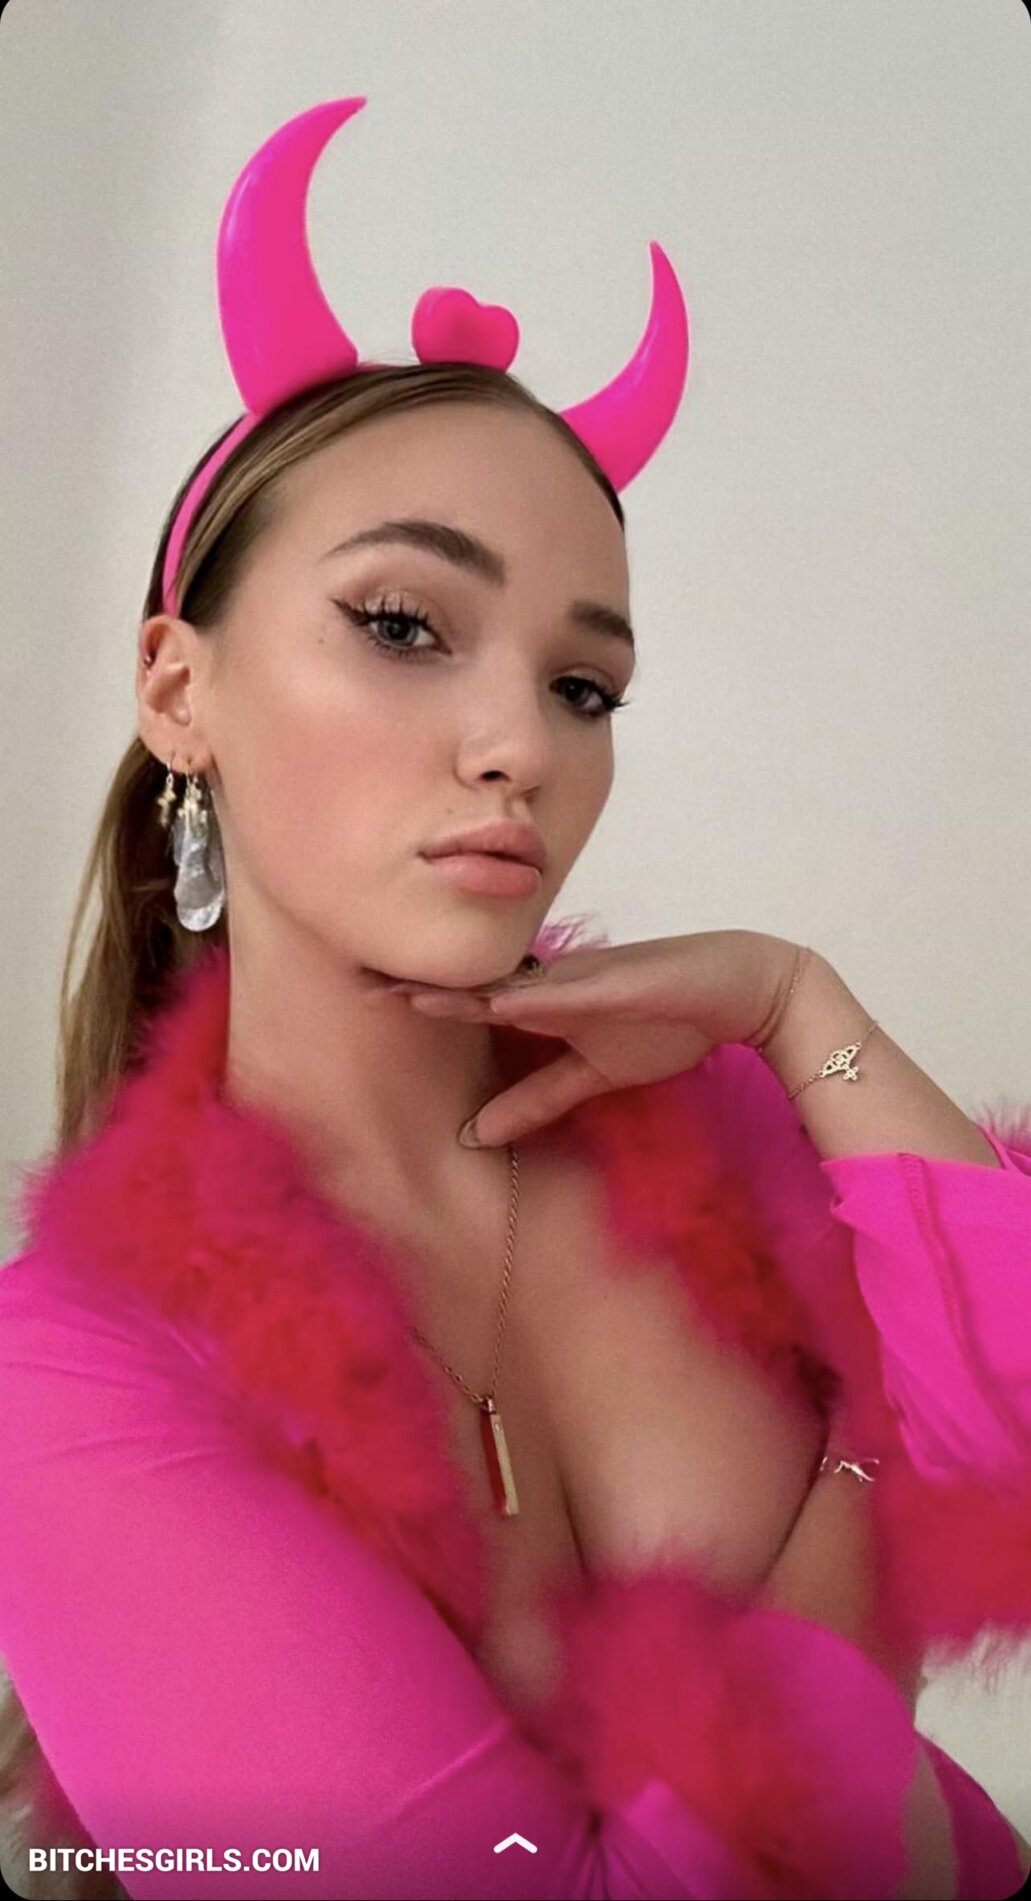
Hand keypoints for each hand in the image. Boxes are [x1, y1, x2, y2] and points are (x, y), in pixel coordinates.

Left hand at [388, 930, 802, 1146]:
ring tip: (400, 991)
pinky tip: (497, 1000)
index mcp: (540, 1002)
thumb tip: (475, 1135)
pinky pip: (567, 993)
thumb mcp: (591, 1075)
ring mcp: (579, 980)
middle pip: (468, 985)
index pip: (464, 1001)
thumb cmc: (665, 1019)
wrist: (740, 987)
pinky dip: (531, 996)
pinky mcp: (616, 984)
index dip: (415, 1000)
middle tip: (351, 982)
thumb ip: (535, 1101)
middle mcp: (549, 984)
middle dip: (412, 985)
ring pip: (505, 982)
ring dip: (455, 987)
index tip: (363, 1000)